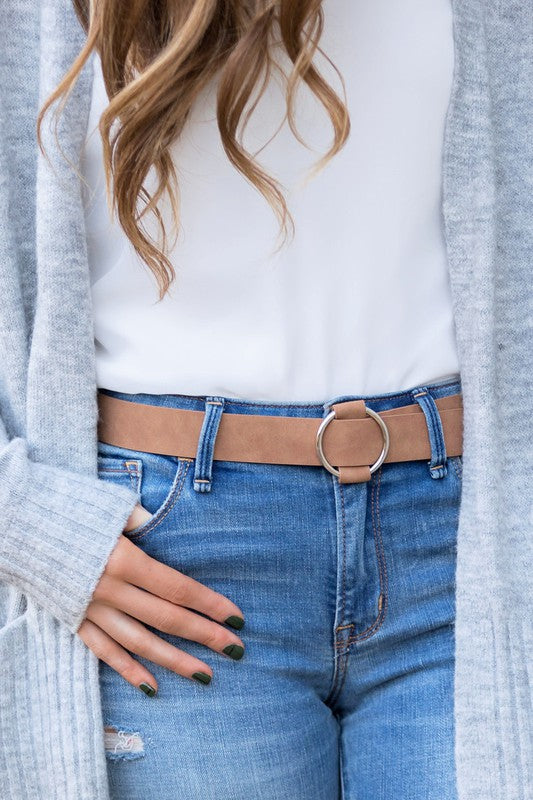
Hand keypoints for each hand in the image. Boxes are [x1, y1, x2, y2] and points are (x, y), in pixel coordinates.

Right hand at [76, 503, 244, 693]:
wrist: (17, 524)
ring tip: (205, 675)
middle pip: (167, 618)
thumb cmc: (70, 509)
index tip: (237, 617)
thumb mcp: (112, 509)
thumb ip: (146, 523)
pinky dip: (128, 670)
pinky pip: (104, 651)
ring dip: (174, 660)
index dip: (210, 604)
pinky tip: (152, 686)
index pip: (178, 588)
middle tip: (236, 649)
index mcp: (124, 559)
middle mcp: (110, 590)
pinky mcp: (74, 620)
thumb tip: (174, 530)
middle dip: (205, 635)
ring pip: (140, 642)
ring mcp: (91, 609)